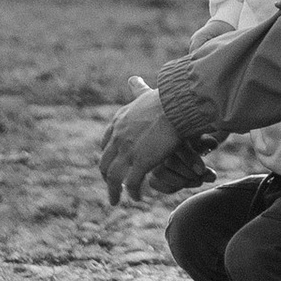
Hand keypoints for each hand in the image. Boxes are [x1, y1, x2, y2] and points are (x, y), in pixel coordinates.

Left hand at [98, 75, 184, 200]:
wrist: (175, 106)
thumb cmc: (166, 99)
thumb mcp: (144, 94)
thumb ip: (137, 90)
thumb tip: (133, 79)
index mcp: (118, 122)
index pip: (105, 144)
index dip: (107, 158)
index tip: (111, 167)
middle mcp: (118, 137)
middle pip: (105, 163)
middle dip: (106, 178)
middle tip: (111, 189)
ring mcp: (127, 150)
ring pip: (113, 178)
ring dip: (113, 192)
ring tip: (116, 201)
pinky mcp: (140, 162)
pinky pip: (131, 184)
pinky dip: (132, 193)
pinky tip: (137, 198)